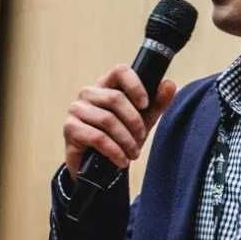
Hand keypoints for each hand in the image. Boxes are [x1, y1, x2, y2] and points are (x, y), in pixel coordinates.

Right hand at [63, 64, 176, 179]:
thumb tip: (169, 85)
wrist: (97, 168)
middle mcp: (89, 93)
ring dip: (126, 140)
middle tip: (141, 138)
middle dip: (134, 122)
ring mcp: (77, 109)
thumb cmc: (118, 138)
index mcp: (106, 85)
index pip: (120, 71)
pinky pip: (97, 137)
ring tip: (133, 153)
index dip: (135, 85)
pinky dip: (114, 151)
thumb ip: (156, 103)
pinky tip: (121, 160)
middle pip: (115, 98)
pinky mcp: (70, 128)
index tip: (145, 104)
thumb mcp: (142, 121)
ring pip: (108, 120)